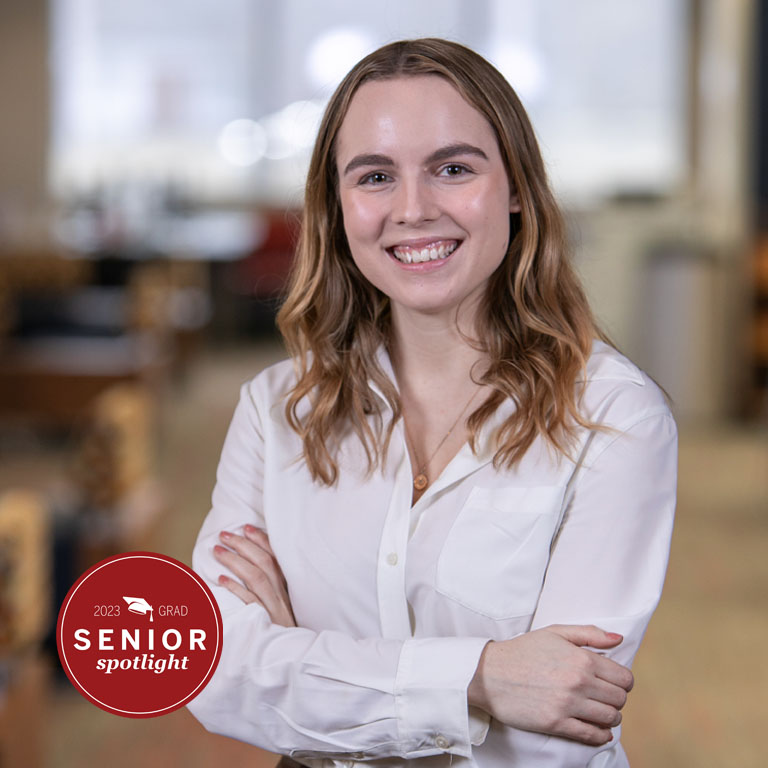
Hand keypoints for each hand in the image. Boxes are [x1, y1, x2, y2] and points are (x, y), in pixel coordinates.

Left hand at [214, 525, 295, 626]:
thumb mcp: (280, 607)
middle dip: (244, 545)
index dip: (262, 540)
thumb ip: (268, 588)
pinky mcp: (265, 622)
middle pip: (264, 562)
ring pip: (256, 577)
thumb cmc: (280, 631)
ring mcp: (274, 608)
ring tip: (217, 550)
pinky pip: (250, 602)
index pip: (276, 557)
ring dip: (236, 561)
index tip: (246, 527)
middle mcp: (282, 594)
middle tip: (224, 535)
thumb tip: (246, 567)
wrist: (292, 659)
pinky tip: (220, 579)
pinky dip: (235, 588)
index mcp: (286, 588)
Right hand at [467, 625, 633, 745]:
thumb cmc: (522, 651)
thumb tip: (619, 640)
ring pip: (610, 718)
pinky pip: (592, 735)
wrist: (490, 673)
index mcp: (582, 659)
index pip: (624, 678)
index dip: (623, 682)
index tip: (615, 683)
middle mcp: (579, 682)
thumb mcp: (555, 632)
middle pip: (619, 699)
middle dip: (616, 699)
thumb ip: (589, 634)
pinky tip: (598, 730)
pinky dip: (601, 735)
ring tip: (600, 712)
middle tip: (605, 697)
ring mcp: (568, 705)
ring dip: (610, 717)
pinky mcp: (557, 724)